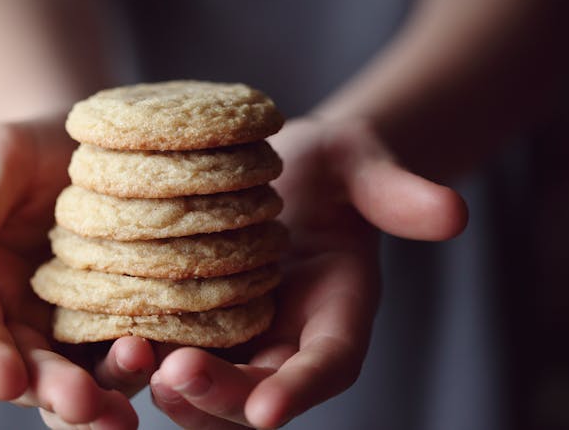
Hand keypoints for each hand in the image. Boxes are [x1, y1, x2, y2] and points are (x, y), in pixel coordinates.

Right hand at [0, 117, 153, 428]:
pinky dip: (142, 368)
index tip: (1, 379)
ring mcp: (69, 324)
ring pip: (79, 375)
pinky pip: (125, 351)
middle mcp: (18, 316)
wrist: (88, 148)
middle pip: (29, 369)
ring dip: (102, 394)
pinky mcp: (115, 320)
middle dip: (52, 392)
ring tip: (126, 407)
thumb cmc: (32, 148)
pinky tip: (168, 368)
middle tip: (83, 406)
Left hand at [149, 117, 467, 427]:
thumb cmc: (332, 164)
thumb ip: (398, 192)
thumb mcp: (362, 165)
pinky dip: (147, 358)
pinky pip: (173, 352)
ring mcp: (243, 335)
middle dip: (223, 395)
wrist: (286, 167)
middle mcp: (289, 337)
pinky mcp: (199, 320)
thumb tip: (454, 213)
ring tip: (136, 364)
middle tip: (179, 376)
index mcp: (338, 312)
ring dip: (177, 390)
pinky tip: (114, 340)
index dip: (300, 388)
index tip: (268, 410)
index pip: (328, 363)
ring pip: (211, 387)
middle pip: (260, 389)